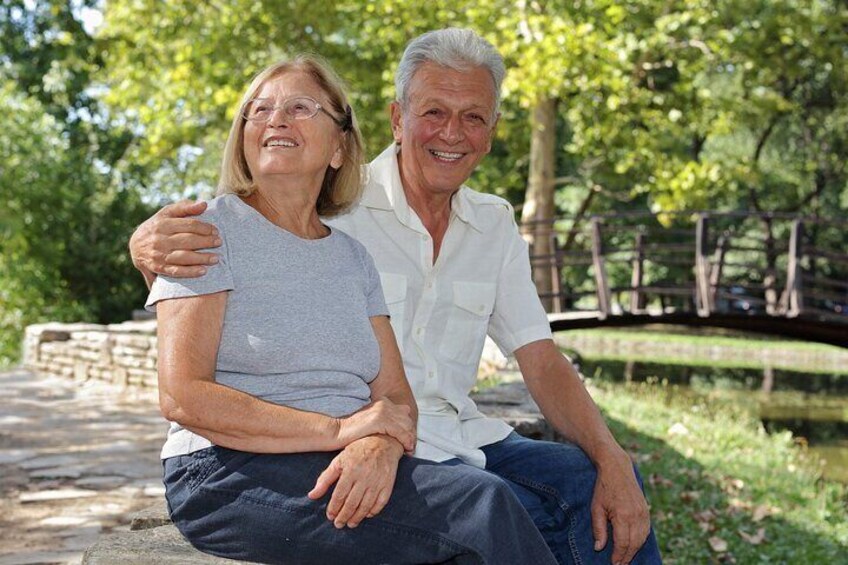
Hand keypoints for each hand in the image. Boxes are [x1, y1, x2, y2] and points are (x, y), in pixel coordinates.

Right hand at [129, 200, 220, 279]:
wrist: (135, 245)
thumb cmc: (157, 226)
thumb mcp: (167, 213)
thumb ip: (185, 207)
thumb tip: (204, 204)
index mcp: (163, 223)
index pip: (188, 225)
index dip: (204, 228)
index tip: (216, 231)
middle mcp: (160, 239)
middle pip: (188, 240)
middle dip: (206, 242)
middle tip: (219, 242)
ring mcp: (158, 254)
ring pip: (183, 257)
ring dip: (201, 258)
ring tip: (216, 258)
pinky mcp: (158, 268)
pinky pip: (176, 271)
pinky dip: (190, 272)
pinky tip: (203, 271)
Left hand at [308, 435, 402, 527]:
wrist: (383, 441)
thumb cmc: (358, 450)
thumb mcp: (338, 460)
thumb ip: (325, 479)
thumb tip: (312, 495)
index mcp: (350, 470)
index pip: (339, 495)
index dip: (334, 508)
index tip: (330, 516)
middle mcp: (364, 477)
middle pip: (352, 503)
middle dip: (344, 516)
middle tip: (338, 524)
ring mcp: (377, 481)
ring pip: (366, 505)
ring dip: (357, 517)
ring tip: (350, 524)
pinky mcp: (388, 484)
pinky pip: (381, 502)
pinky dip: (373, 511)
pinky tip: (367, 515)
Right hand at [337, 397, 415, 452]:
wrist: (336, 432)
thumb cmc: (353, 431)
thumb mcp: (371, 420)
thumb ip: (385, 419)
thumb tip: (399, 424)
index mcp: (383, 401)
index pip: (404, 413)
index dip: (408, 427)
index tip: (408, 440)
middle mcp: (384, 403)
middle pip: (407, 419)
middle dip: (411, 433)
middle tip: (411, 447)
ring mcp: (382, 411)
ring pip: (406, 426)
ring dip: (410, 439)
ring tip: (409, 450)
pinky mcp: (380, 421)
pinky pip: (400, 432)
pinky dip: (406, 441)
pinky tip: (406, 449)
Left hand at [590, 450, 650, 564]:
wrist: (617, 468)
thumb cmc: (604, 488)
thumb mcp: (596, 508)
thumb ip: (598, 529)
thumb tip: (599, 548)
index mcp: (622, 515)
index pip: (622, 543)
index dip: (618, 556)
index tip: (613, 563)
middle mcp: (636, 515)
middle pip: (634, 544)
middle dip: (627, 556)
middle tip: (620, 564)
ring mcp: (643, 513)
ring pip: (642, 539)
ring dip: (635, 550)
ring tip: (625, 558)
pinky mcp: (646, 510)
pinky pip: (646, 530)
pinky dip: (641, 540)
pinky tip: (634, 545)